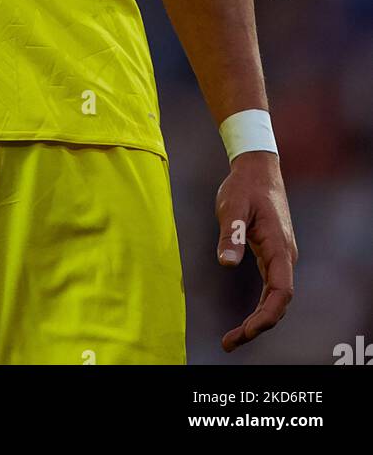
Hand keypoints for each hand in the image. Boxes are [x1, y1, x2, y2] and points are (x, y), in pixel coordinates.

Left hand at [215, 151, 296, 352]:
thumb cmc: (243, 186)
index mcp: (279, 246)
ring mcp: (281, 257)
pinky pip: (271, 289)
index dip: (266, 314)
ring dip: (258, 321)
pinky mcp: (273, 255)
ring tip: (232, 339)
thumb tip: (226, 264)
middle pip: (279, 302)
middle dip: (258, 326)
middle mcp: (285, 256)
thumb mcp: (232, 205)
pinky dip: (259, 308)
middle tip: (229, 343)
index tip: (247, 330)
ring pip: (275, 298)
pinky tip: (245, 321)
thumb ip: (231, 233)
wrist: (257, 169)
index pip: (281, 291)